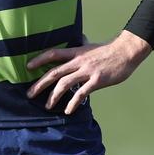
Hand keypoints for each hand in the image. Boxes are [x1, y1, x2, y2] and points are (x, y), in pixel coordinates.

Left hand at [26, 30, 151, 114]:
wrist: (126, 52)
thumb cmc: (108, 50)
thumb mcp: (91, 46)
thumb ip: (81, 48)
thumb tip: (77, 44)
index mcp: (76, 52)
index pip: (53, 54)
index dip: (39, 59)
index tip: (28, 67)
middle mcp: (79, 61)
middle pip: (55, 72)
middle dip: (40, 84)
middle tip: (30, 93)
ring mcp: (87, 71)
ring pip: (65, 84)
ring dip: (54, 96)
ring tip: (48, 106)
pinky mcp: (97, 80)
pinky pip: (82, 93)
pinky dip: (73, 103)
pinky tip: (68, 110)